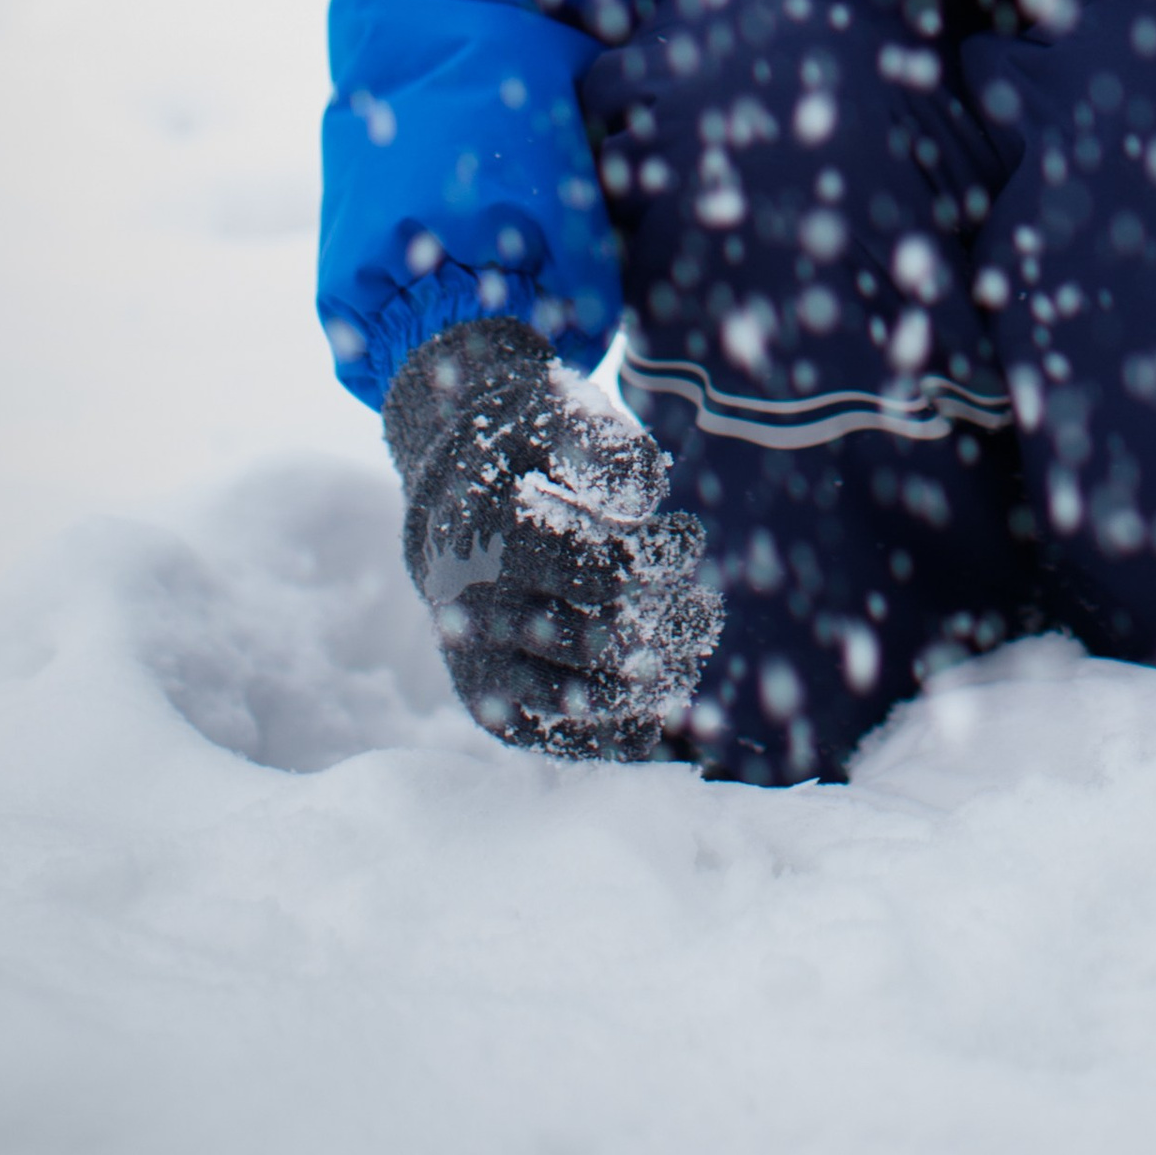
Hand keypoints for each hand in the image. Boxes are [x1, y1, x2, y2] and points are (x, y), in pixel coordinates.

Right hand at [384, 317, 719, 759]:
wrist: (450, 494)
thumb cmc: (527, 451)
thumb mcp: (561, 416)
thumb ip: (607, 446)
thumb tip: (646, 497)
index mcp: (494, 536)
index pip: (602, 571)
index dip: (659, 557)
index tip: (684, 531)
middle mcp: (478, 607)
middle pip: (597, 640)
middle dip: (666, 624)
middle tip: (704, 608)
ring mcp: (478, 660)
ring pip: (575, 698)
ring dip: (649, 686)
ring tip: (690, 655)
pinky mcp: (486, 701)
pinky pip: (547, 738)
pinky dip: (602, 738)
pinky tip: (651, 723)